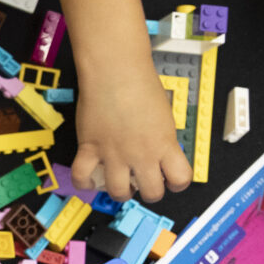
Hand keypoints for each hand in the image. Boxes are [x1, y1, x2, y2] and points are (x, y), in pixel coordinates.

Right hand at [72, 69, 191, 200]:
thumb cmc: (141, 84)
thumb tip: (155, 149)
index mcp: (164, 144)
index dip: (177, 182)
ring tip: (117, 182)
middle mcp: (142, 154)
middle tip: (143, 180)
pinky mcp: (89, 148)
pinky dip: (84, 183)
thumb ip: (161, 137)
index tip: (171, 178)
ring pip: (119, 192)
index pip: (181, 179)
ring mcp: (114, 154)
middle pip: (152, 193)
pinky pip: (82, 177)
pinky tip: (88, 179)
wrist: (115, 71)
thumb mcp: (164, 114)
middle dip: (149, 191)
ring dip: (120, 191)